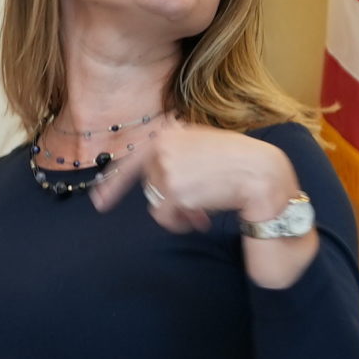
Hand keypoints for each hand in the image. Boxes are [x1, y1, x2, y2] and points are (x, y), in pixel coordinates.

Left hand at [88, 119, 294, 229]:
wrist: (260, 172)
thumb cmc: (235, 160)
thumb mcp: (200, 143)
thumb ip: (173, 153)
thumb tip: (149, 178)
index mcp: (167, 135)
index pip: (131, 161)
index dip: (112, 184)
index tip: (98, 202)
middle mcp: (162, 149)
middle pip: (150, 187)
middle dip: (170, 199)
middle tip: (195, 205)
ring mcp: (166, 170)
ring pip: (157, 204)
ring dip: (177, 212)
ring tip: (201, 211)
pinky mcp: (174, 192)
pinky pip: (165, 218)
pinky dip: (180, 223)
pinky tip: (201, 218)